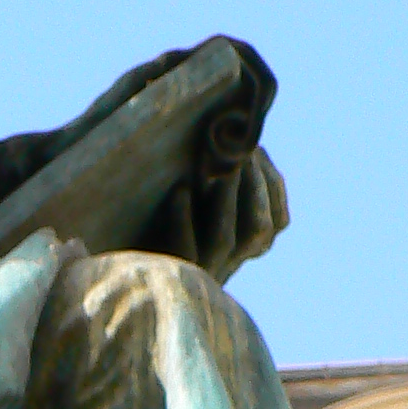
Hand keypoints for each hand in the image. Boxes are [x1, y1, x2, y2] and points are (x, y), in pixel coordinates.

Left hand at [149, 147, 289, 283]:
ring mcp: (199, 270)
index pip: (277, 222)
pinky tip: (179, 190)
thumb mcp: (201, 204)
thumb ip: (222, 181)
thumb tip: (239, 137)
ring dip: (226, 199)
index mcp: (243, 249)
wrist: (130, 264)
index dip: (272, 185)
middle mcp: (227, 263)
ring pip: (225, 240)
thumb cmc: (161, 225)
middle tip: (242, 151)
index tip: (258, 148)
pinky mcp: (168, 271)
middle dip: (254, 186)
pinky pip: (182, 249)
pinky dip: (182, 217)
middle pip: (258, 231)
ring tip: (220, 167)